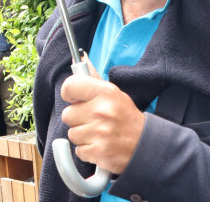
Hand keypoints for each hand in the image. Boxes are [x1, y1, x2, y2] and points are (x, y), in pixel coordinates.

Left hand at [60, 57, 144, 174]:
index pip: (70, 86)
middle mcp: (101, 111)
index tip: (75, 97)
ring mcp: (99, 133)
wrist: (142, 144)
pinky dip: (87, 150)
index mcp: (106, 92)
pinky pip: (78, 150)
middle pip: (67, 114)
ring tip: (98, 132)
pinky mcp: (97, 152)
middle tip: (93, 118)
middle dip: (78, 117)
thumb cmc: (126, 116)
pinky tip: (100, 143)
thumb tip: (80, 57)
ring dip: (83, 135)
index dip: (69, 92)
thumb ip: (93, 78)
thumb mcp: (114, 93)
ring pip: (72, 133)